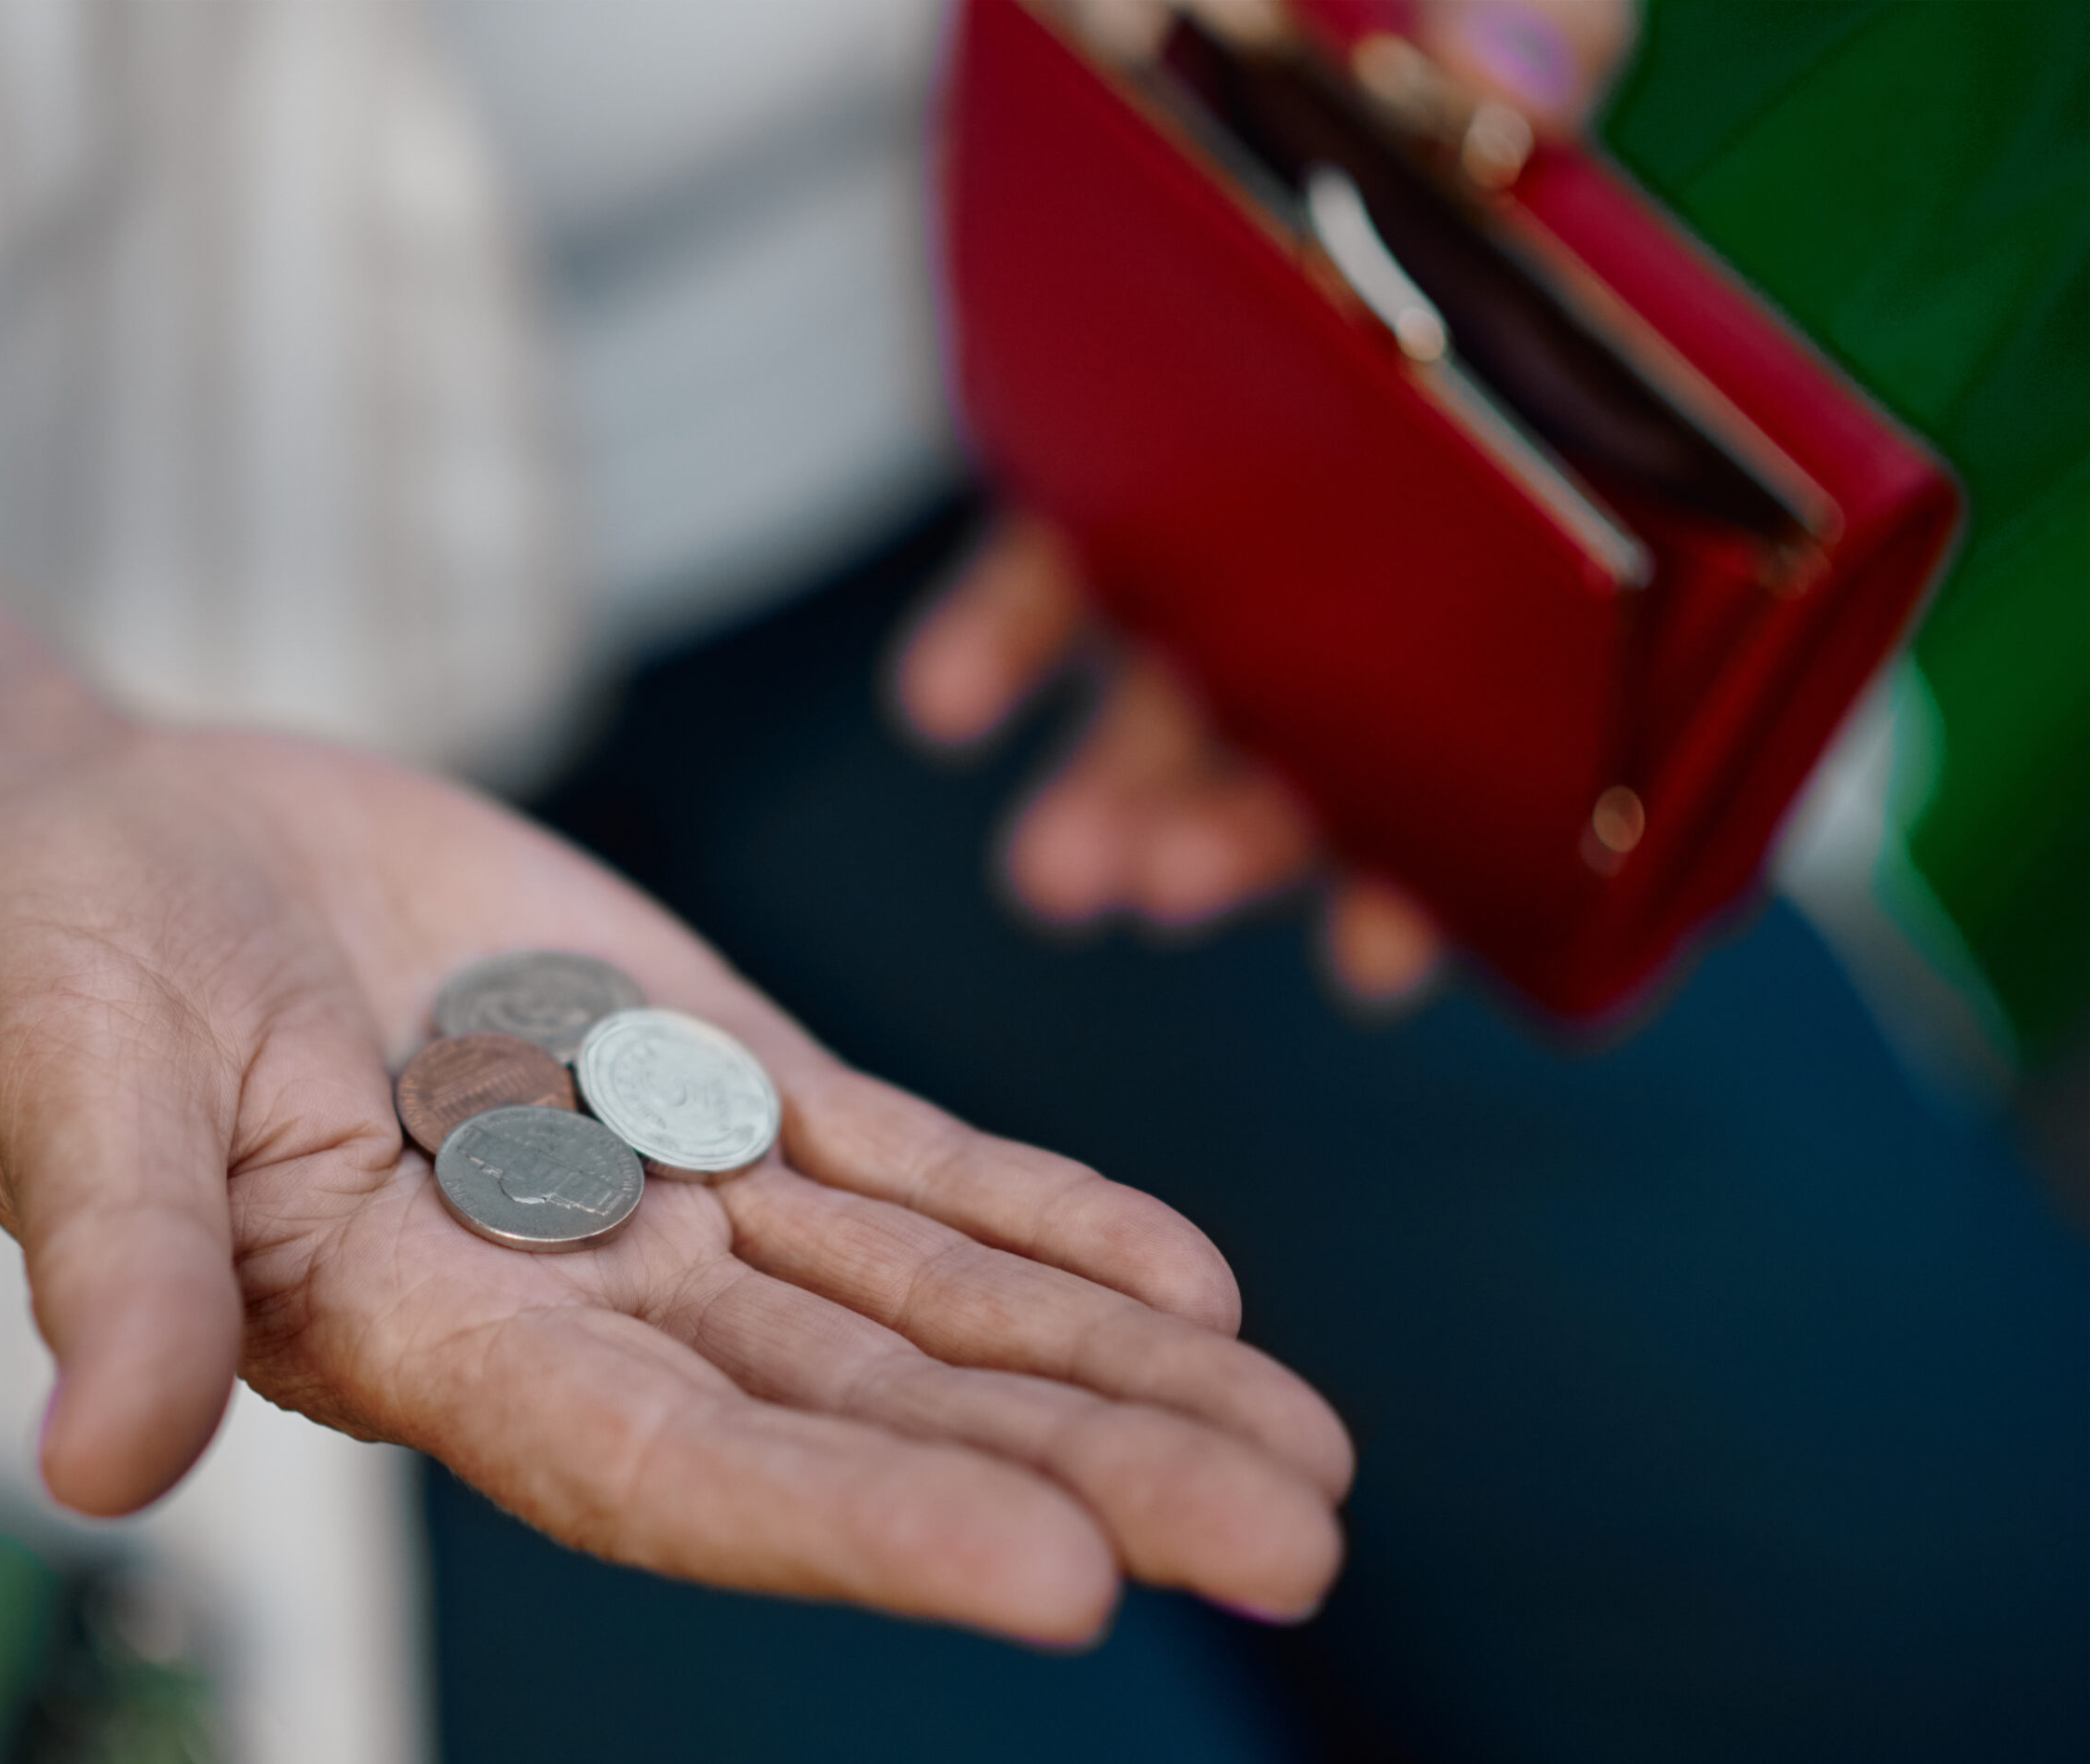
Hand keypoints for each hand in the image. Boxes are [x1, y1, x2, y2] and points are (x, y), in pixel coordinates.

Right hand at [0, 725, 1352, 1641]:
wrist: (130, 851)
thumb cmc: (60, 979)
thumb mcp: (76, 1093)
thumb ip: (116, 1262)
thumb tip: (98, 1457)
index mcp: (431, 1338)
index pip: (672, 1462)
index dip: (859, 1522)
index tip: (1070, 1581)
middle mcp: (581, 1299)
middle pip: (858, 1407)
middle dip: (1076, 1472)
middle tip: (1297, 1549)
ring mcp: (662, 1190)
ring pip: (920, 1303)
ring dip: (1112, 1373)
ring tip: (1308, 1462)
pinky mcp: (709, 1072)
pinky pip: (904, 1165)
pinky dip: (1043, 1223)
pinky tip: (1193, 1290)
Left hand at [899, 1, 1642, 1002]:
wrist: (1237, 10)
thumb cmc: (1395, 35)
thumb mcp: (1487, 7)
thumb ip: (1525, 39)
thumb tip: (1515, 87)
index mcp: (1527, 475)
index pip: (1525, 710)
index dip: (1452, 852)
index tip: (1377, 957)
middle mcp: (1390, 530)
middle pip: (1328, 731)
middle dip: (1240, 833)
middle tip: (1166, 886)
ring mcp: (1252, 515)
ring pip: (1189, 694)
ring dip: (1120, 794)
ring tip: (1061, 869)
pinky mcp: (1117, 464)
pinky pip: (1055, 581)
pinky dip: (1000, 647)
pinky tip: (948, 702)